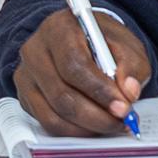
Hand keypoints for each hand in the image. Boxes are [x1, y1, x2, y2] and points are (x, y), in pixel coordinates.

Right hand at [12, 6, 145, 137]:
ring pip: (54, 114)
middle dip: (97, 115)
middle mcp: (35, 50)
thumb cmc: (103, 43)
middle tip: (122, 122)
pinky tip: (94, 127)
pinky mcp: (26, 96)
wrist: (83, 42)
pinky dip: (75, 131)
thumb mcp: (126, 45)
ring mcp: (26, 75)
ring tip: (112, 125)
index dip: (99, 90)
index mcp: (59, 27)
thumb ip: (131, 66)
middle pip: (61, 93)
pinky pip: (48, 122)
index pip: (74, 64)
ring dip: (88, 127)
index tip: (123, 107)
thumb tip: (128, 91)